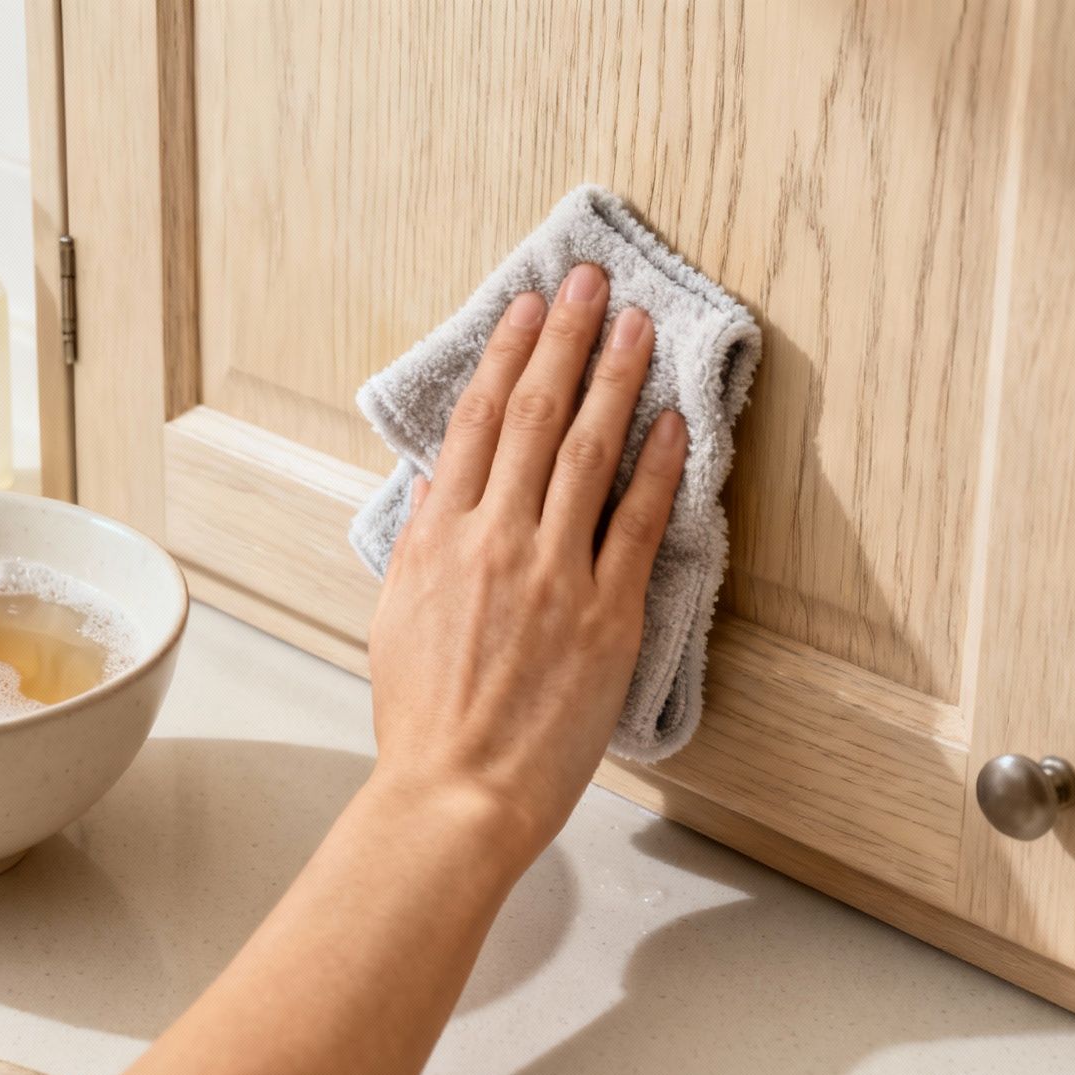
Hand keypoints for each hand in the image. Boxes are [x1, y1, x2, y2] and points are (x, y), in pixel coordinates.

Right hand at [366, 263, 686, 858]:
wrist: (456, 792)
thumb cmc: (425, 719)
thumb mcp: (398, 616)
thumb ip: (425, 541)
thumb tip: (442, 483)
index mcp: (438, 538)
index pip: (476, 422)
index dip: (507, 354)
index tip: (530, 307)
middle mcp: (495, 541)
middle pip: (535, 415)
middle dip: (567, 339)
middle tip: (593, 283)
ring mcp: (554, 573)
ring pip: (589, 452)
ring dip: (617, 380)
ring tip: (640, 326)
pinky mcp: (607, 614)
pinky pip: (640, 523)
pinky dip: (660, 467)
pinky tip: (676, 423)